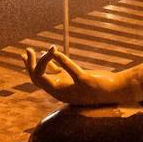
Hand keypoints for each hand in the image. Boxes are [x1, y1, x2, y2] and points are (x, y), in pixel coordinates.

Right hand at [23, 46, 138, 106]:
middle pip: (37, 80)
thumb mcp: (73, 76)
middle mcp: (63, 92)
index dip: (31, 66)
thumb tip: (50, 59)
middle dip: (30, 65)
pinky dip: (62, 60)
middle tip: (27, 50)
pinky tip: (56, 51)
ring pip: (48, 79)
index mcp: (59, 89)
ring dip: (43, 62)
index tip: (33, 51)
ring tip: (38, 50)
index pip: (37, 80)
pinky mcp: (85, 81)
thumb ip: (61, 70)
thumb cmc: (94, 83)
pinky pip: (71, 70)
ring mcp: (73, 89)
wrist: (115, 91)